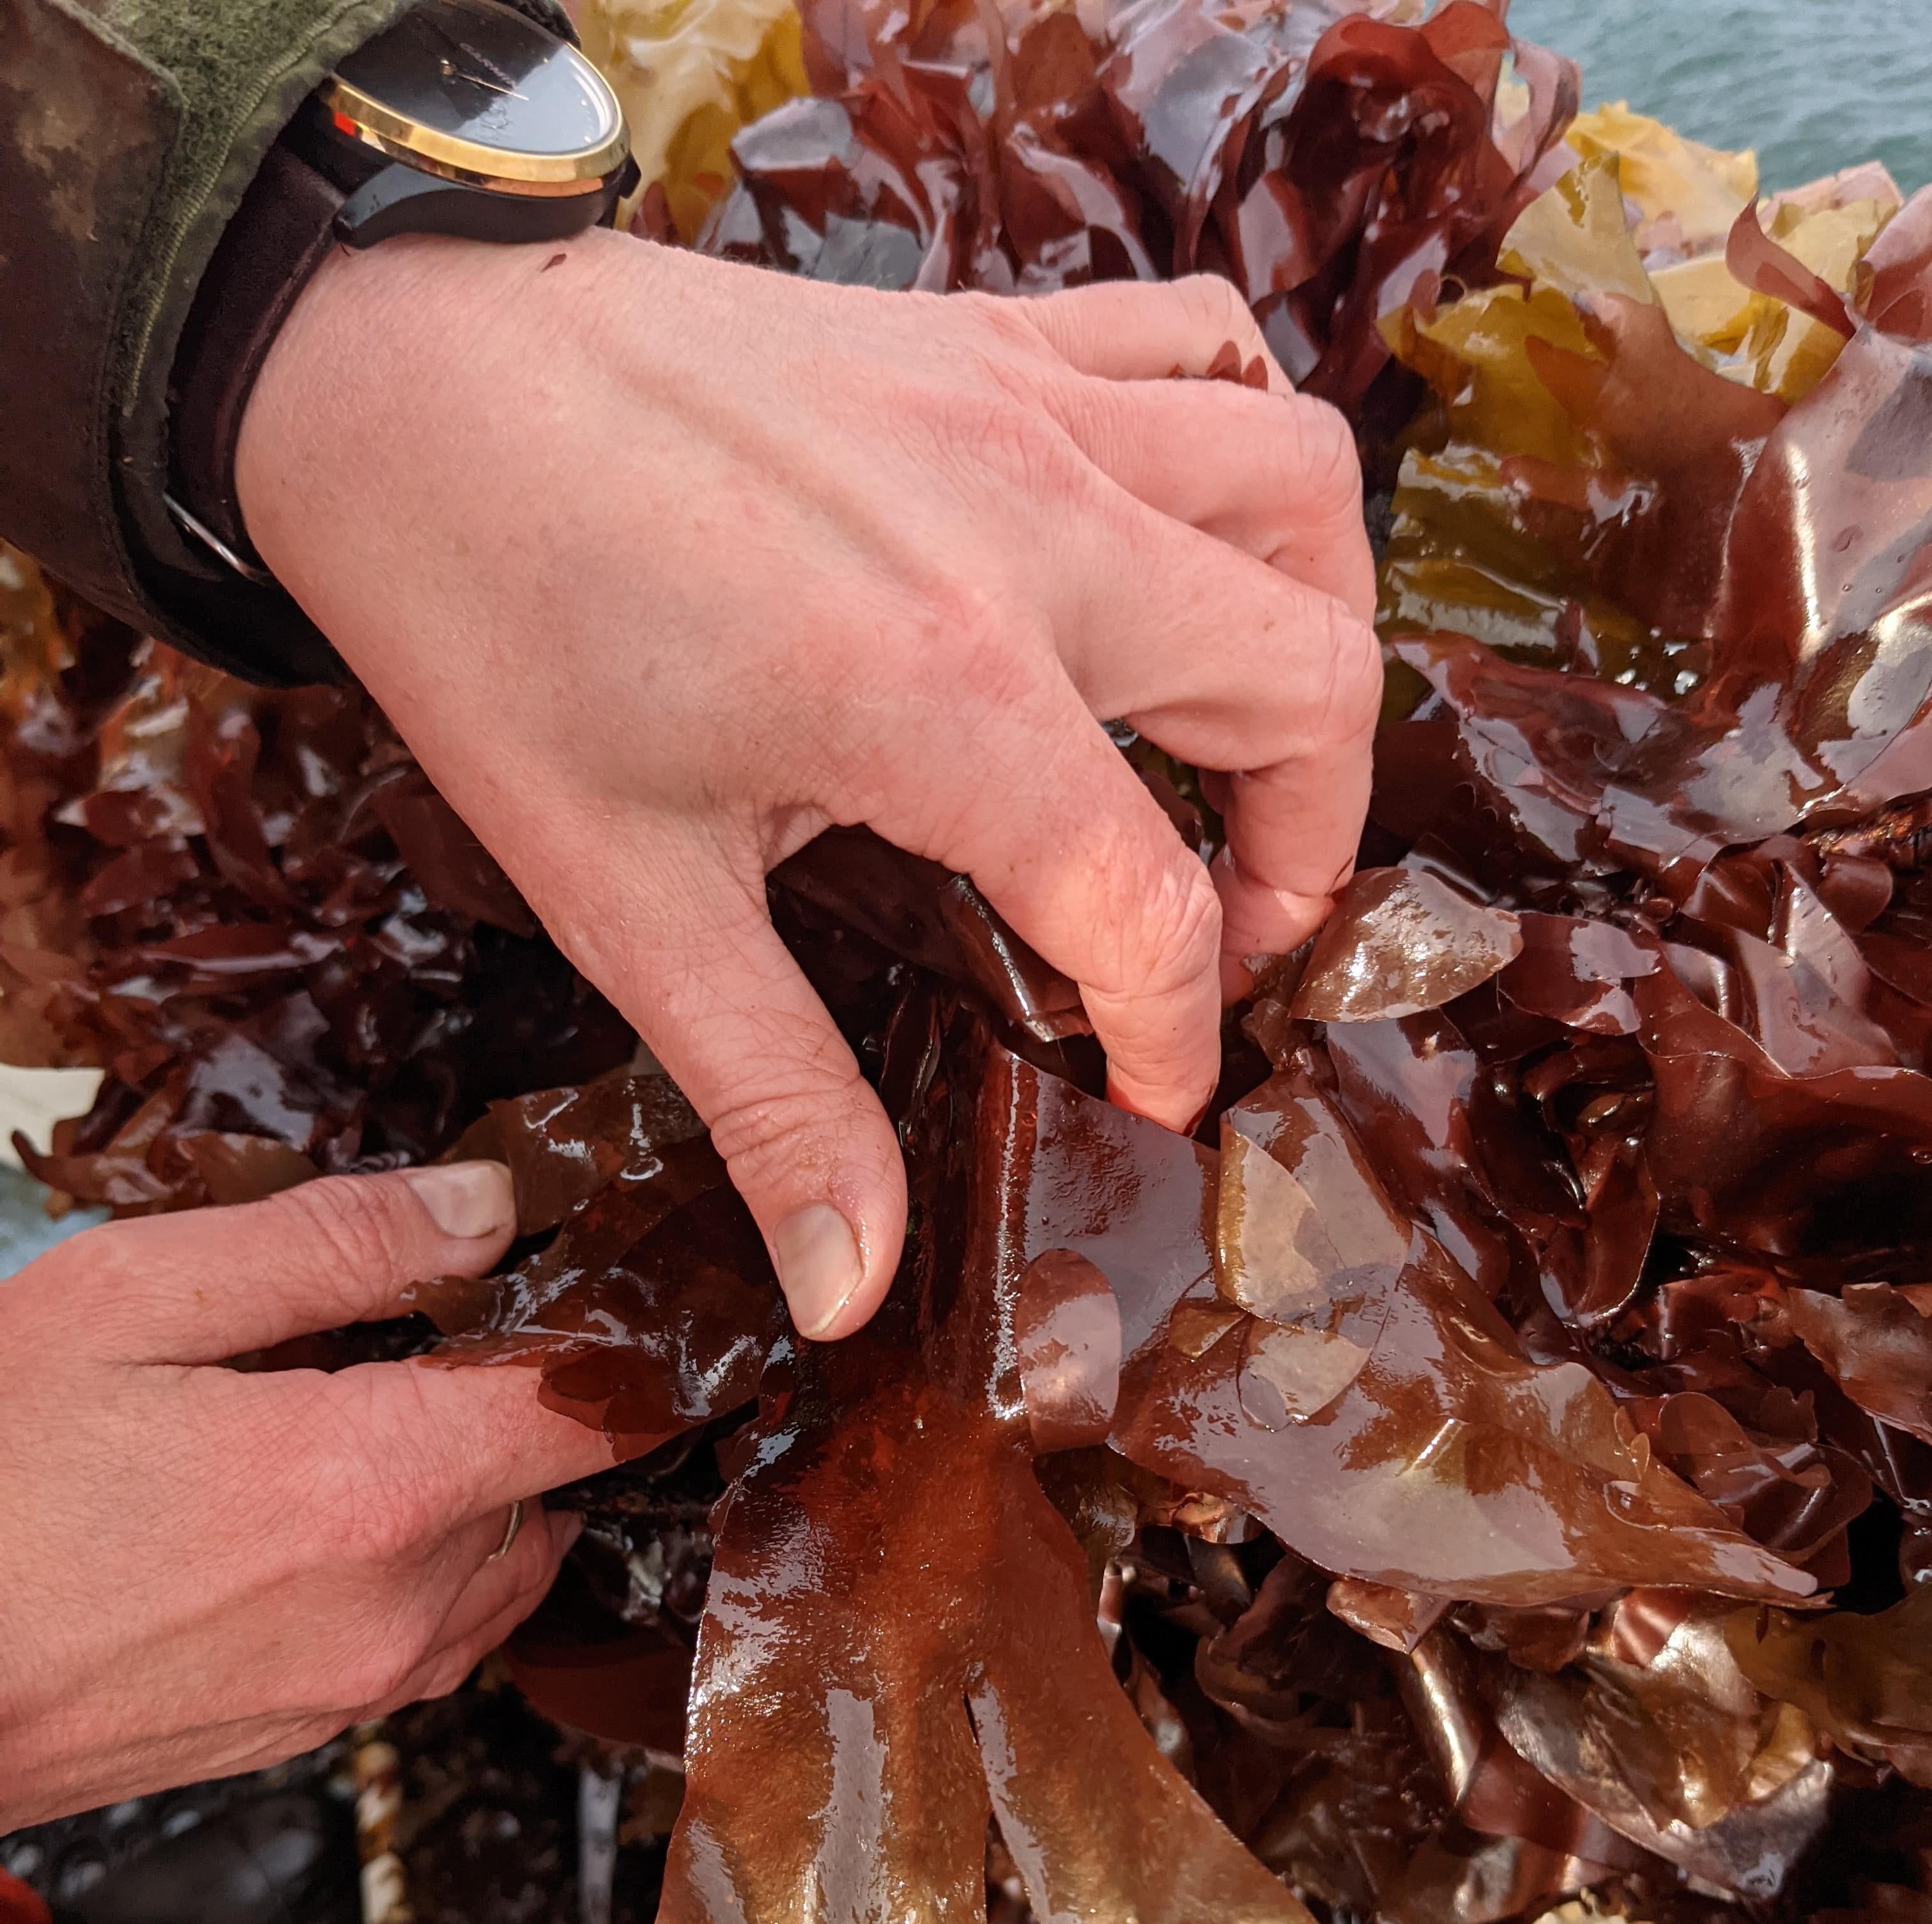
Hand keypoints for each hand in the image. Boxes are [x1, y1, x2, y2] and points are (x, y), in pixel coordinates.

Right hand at [0, 1163, 612, 1826]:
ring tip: (359, 1413)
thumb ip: (330, 1244)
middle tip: (432, 1329)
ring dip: (475, 1488)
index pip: (590, 1405)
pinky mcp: (315, 1732)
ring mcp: (360, 1686)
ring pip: (505, 1564)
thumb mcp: (127, 1299)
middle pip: (554, 1483)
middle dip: (520, 1400)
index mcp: (372, 1486)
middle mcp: (398, 1606)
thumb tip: (484, 1207)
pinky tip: (316, 1507)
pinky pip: (434, 1634)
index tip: (612, 1276)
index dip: (618, 1329)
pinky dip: (420, 1564)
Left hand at [238, 236, 1380, 1341]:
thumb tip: (850, 1289)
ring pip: (1301, 492)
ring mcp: (1023, 408)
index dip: (1179, 1029)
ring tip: (1243, 742)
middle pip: (1307, 683)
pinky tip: (1180, 537)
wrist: (395, 373)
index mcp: (946, 697)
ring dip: (1314, 630)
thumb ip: (773, 1095)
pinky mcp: (986, 333)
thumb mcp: (628, 897)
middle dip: (1302, 846)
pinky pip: (1198, 343)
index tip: (1153, 1091)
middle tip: (1218, 931)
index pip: (1155, 903)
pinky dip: (1237, 439)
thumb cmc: (493, 625)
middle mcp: (1032, 533)